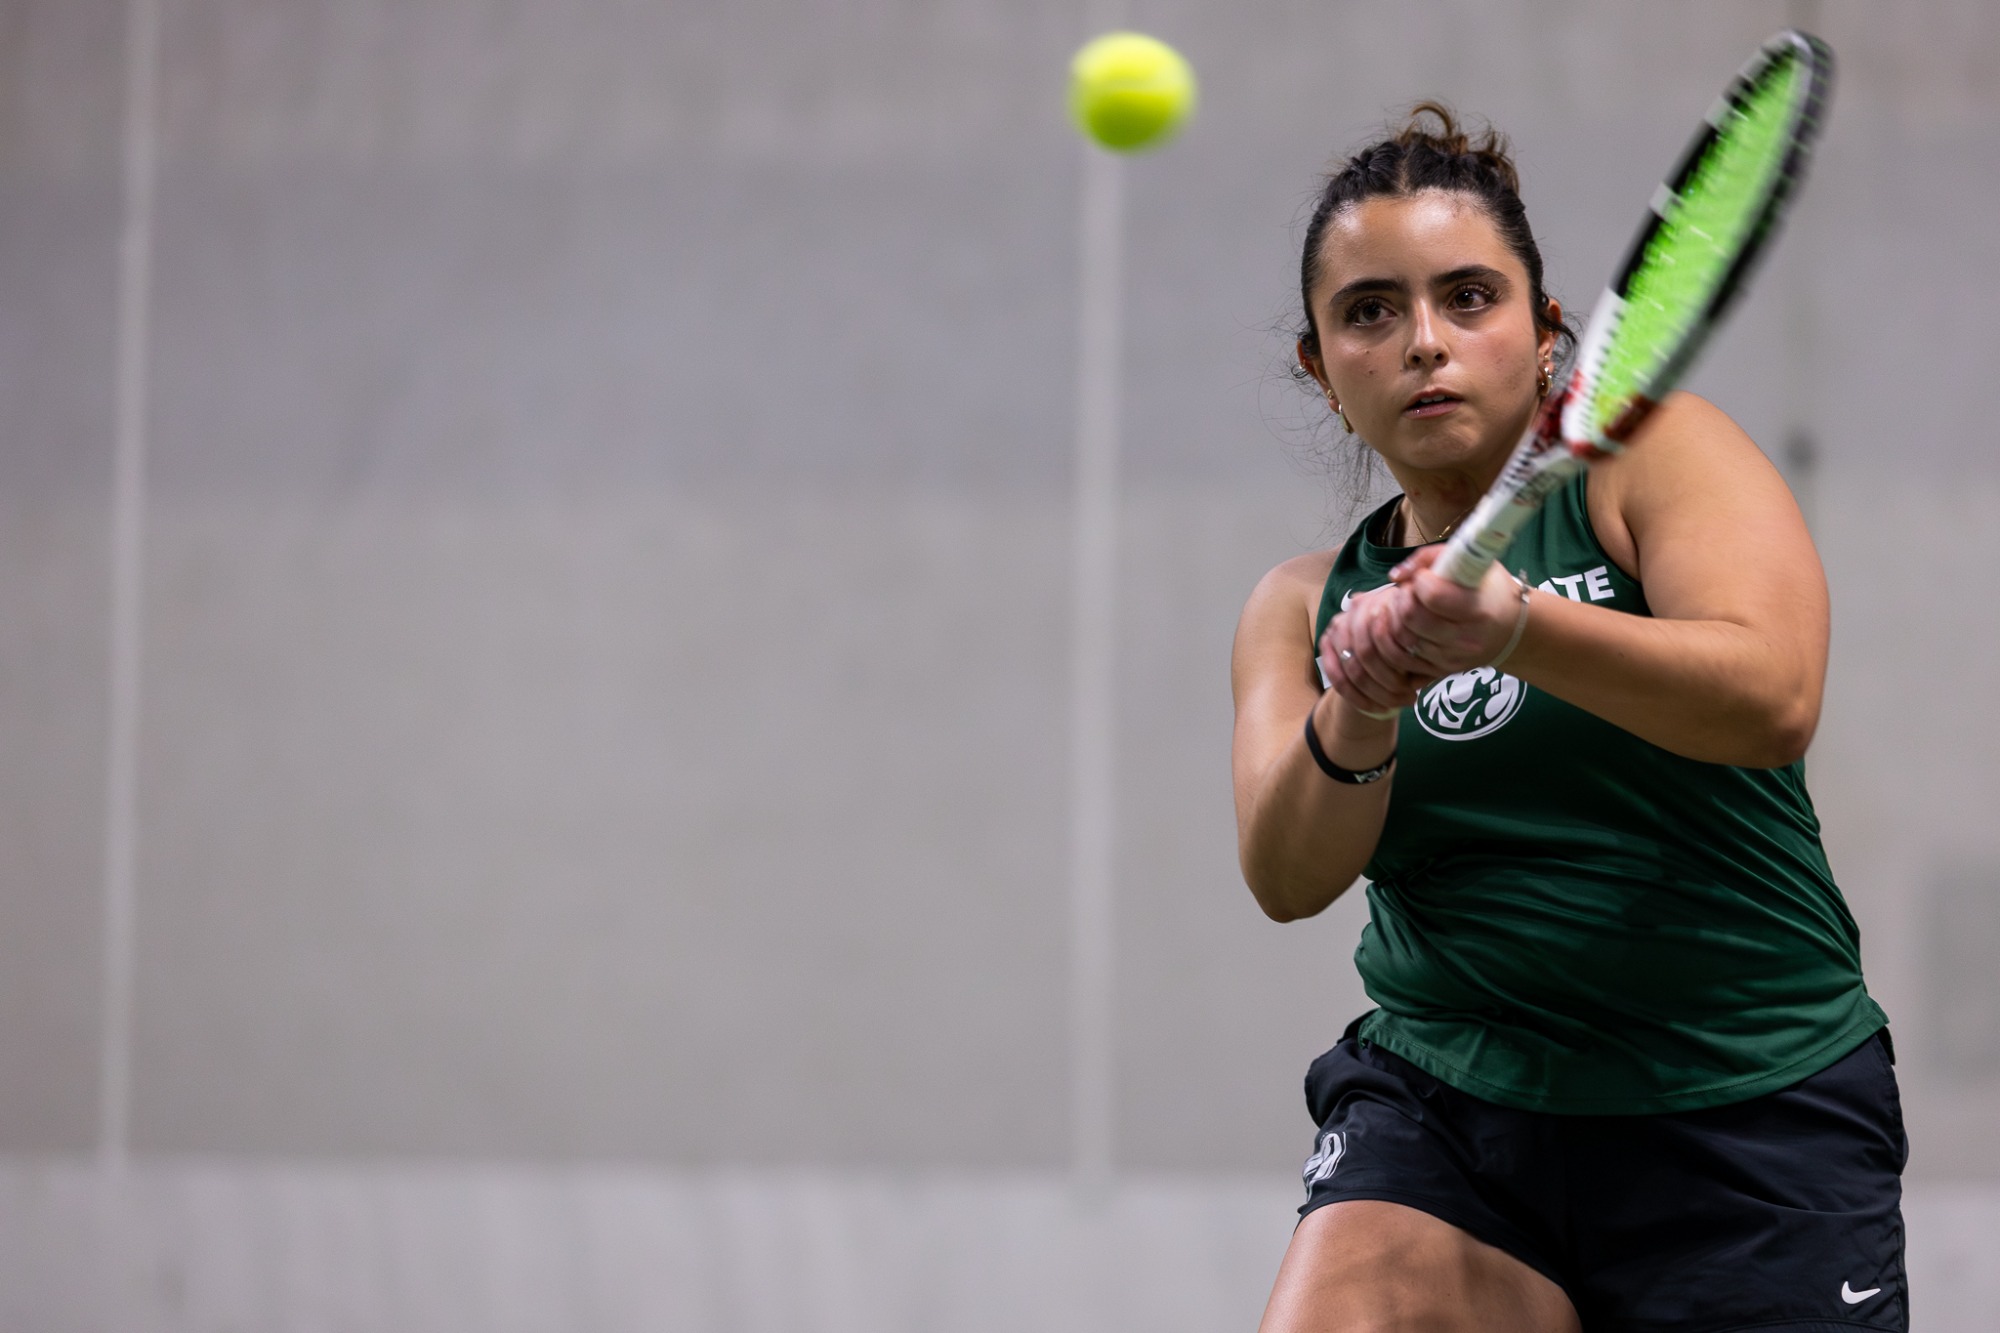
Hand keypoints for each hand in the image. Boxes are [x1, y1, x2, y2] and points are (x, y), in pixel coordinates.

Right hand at [1317, 585, 1435, 717]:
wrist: (1381, 639)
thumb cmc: (1408, 640)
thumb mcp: (1419, 642)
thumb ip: (1419, 652)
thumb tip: (1426, 674)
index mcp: (1382, 603)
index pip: (1385, 641)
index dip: (1401, 668)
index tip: (1417, 688)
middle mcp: (1355, 610)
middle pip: (1368, 655)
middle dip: (1390, 684)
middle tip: (1410, 699)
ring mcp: (1337, 627)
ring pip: (1353, 670)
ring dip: (1375, 694)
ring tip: (1396, 706)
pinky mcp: (1326, 644)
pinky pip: (1337, 677)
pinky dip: (1356, 698)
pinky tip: (1375, 708)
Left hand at [1378, 546, 1527, 676]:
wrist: (1511, 630)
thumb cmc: (1490, 590)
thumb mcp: (1472, 562)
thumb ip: (1430, 557)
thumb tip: (1396, 575)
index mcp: (1478, 609)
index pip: (1432, 595)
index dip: (1420, 581)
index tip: (1425, 576)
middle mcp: (1466, 639)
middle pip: (1411, 617)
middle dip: (1403, 598)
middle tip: (1411, 590)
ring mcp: (1452, 658)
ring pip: (1403, 638)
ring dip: (1396, 617)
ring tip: (1408, 605)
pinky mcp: (1440, 671)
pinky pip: (1403, 657)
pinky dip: (1397, 637)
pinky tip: (1406, 623)